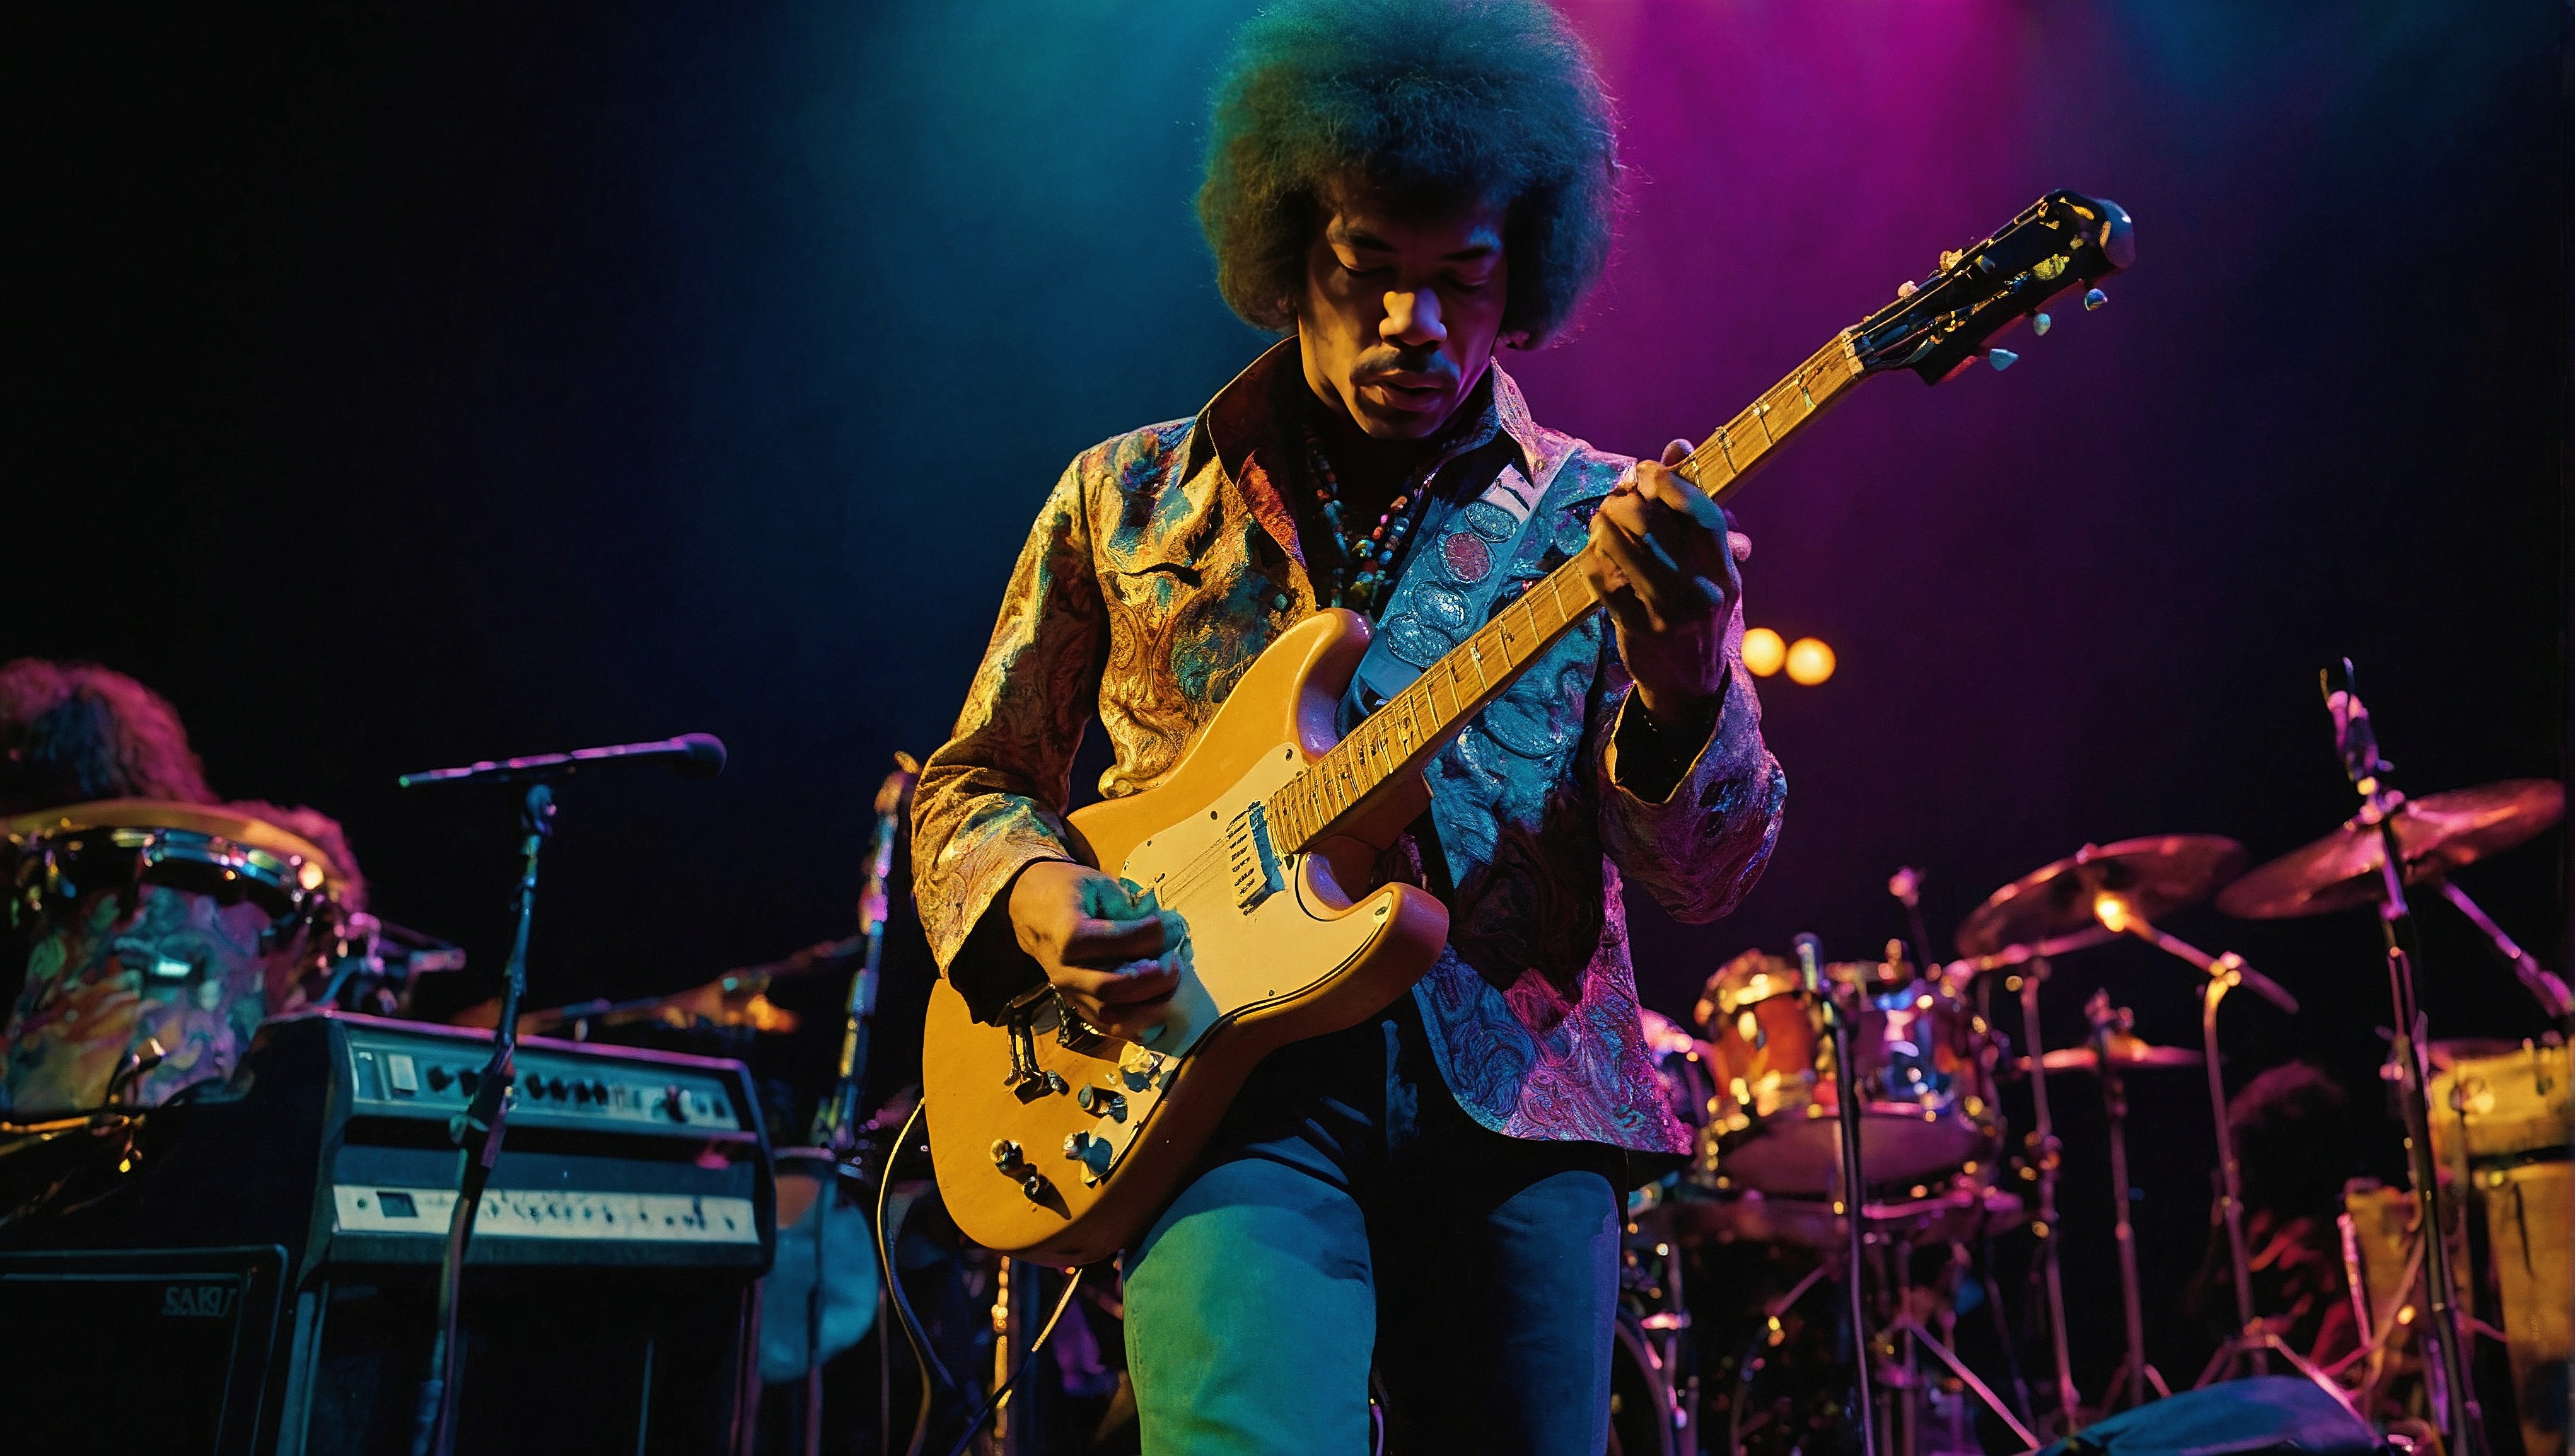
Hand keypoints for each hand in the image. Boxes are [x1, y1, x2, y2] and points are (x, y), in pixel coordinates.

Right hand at [1006, 860, 1177, 1040]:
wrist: (1033, 908)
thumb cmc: (1068, 892)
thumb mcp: (1096, 882)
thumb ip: (1128, 906)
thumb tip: (1165, 930)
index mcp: (1066, 933)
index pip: (1111, 942)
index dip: (1145, 935)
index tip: (1162, 924)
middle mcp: (1064, 969)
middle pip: (1112, 987)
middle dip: (1153, 979)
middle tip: (1174, 963)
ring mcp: (1068, 992)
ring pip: (1112, 1015)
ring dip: (1150, 1004)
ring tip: (1170, 984)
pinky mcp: (1076, 1005)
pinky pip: (1108, 1027)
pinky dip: (1137, 1024)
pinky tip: (1159, 1008)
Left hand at [1582, 438, 1752, 723]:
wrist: (1690, 684)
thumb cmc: (1698, 609)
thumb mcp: (1709, 565)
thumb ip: (1694, 509)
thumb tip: (1678, 445)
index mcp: (1726, 572)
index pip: (1702, 514)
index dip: (1671, 483)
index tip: (1647, 469)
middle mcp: (1702, 592)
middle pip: (1656, 526)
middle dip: (1626, 499)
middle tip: (1616, 495)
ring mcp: (1668, 614)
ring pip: (1624, 550)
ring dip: (1604, 524)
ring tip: (1600, 518)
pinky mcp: (1636, 630)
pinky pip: (1603, 580)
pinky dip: (1593, 557)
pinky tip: (1594, 551)